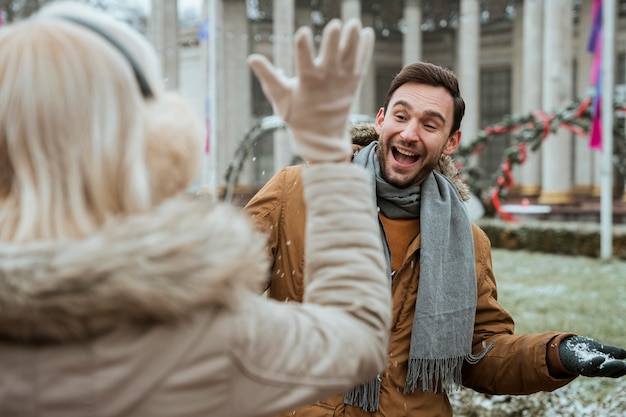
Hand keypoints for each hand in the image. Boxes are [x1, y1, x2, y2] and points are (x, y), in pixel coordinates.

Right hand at [247, 18, 373, 162]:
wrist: (322, 137)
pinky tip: (368, 32)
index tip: (302, 32)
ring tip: (354, 23)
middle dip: (333, 41)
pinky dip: (365, 49)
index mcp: (307, 83)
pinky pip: (361, 63)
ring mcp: (343, 81)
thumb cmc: (297, 115)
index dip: (303, 47)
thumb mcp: (280, 98)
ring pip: (350, 57)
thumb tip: (251, 58)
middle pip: (331, 57)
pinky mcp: (354, 83)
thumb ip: (268, 76)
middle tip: (336, 23)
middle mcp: (327, 81)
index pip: (304, 62)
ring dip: (353, 40)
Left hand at [558, 336, 625, 377]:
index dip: (622, 369)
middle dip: (619, 369)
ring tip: (621, 363)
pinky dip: (594, 363)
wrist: (563, 348)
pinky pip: (587, 366)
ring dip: (611, 367)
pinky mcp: (578, 365)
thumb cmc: (582, 350)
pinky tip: (601, 358)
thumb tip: (625, 354)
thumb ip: (611, 351)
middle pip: (609, 372)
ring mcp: (587, 370)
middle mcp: (595, 371)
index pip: (615, 371)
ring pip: (600, 371)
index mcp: (602, 368)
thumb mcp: (598, 349)